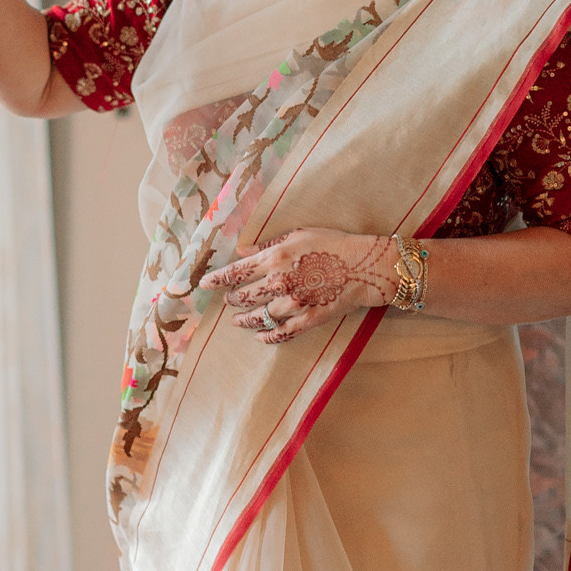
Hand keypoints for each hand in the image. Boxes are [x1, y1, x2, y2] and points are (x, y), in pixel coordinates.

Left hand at [205, 229, 398, 344]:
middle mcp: (280, 282)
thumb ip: (268, 244)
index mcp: (275, 257)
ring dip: (244, 320)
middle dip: (231, 300)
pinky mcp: (308, 319)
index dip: (216, 280)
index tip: (204, 284)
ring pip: (258, 318)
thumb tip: (242, 251)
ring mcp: (294, 303)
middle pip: (243, 297)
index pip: (235, 272)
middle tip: (229, 300)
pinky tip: (259, 336)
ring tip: (238, 320)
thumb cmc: (334, 244)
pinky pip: (281, 333)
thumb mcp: (299, 234)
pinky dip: (267, 337)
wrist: (366, 266)